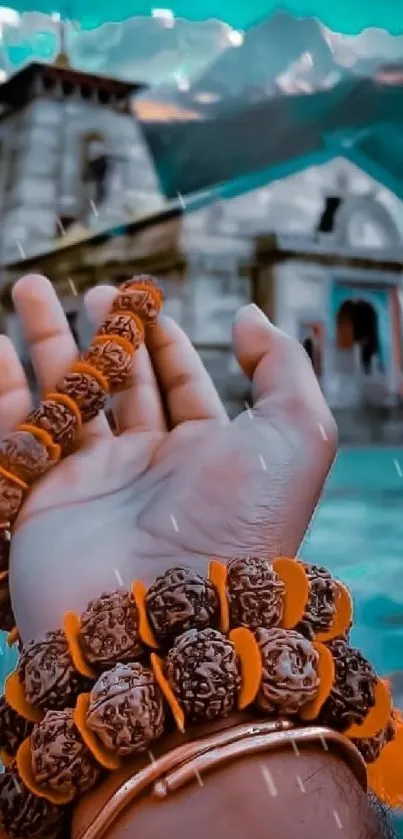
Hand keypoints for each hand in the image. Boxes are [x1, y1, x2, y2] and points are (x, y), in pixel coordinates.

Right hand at [3, 275, 336, 641]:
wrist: (170, 618)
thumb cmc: (242, 524)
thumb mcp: (296, 435)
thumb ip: (284, 368)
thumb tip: (250, 318)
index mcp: (207, 454)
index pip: (181, 385)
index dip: (165, 341)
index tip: (147, 302)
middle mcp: (149, 469)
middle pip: (121, 384)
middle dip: (103, 332)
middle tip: (88, 291)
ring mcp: (92, 486)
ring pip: (65, 398)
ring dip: (47, 341)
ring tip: (28, 288)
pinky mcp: (41, 504)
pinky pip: (17, 433)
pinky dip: (4, 391)